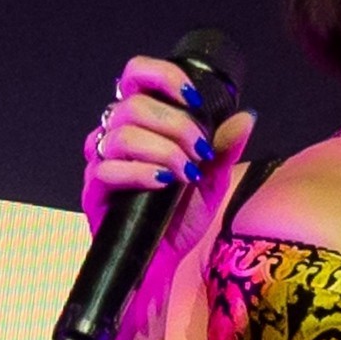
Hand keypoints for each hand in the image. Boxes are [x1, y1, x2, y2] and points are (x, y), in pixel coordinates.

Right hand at [82, 54, 255, 257]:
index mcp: (141, 122)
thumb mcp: (212, 180)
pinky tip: (163, 183)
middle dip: (175, 125)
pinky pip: (107, 170)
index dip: (162, 76)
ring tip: (186, 172)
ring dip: (162, 150)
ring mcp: (101, 163)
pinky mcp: (93, 192)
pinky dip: (141, 173)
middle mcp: (116, 136)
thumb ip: (224, 149)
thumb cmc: (180, 218)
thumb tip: (247, 116)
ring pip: (121, 136)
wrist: (163, 264)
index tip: (194, 99)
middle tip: (199, 151)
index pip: (136, 75)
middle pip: (133, 105)